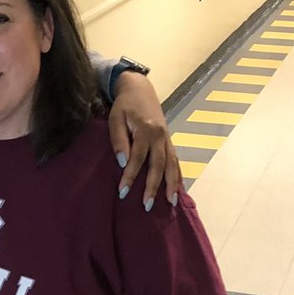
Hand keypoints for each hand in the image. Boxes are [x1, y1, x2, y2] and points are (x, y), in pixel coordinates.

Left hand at [108, 72, 181, 209]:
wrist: (139, 89)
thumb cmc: (124, 106)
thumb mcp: (115, 119)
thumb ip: (119, 140)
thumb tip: (123, 162)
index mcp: (146, 129)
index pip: (137, 158)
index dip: (130, 176)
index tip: (123, 193)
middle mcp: (160, 135)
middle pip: (158, 165)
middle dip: (153, 186)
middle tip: (147, 206)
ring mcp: (167, 138)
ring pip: (172, 164)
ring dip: (172, 185)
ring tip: (171, 203)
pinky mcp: (169, 140)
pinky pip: (176, 160)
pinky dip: (178, 175)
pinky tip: (178, 190)